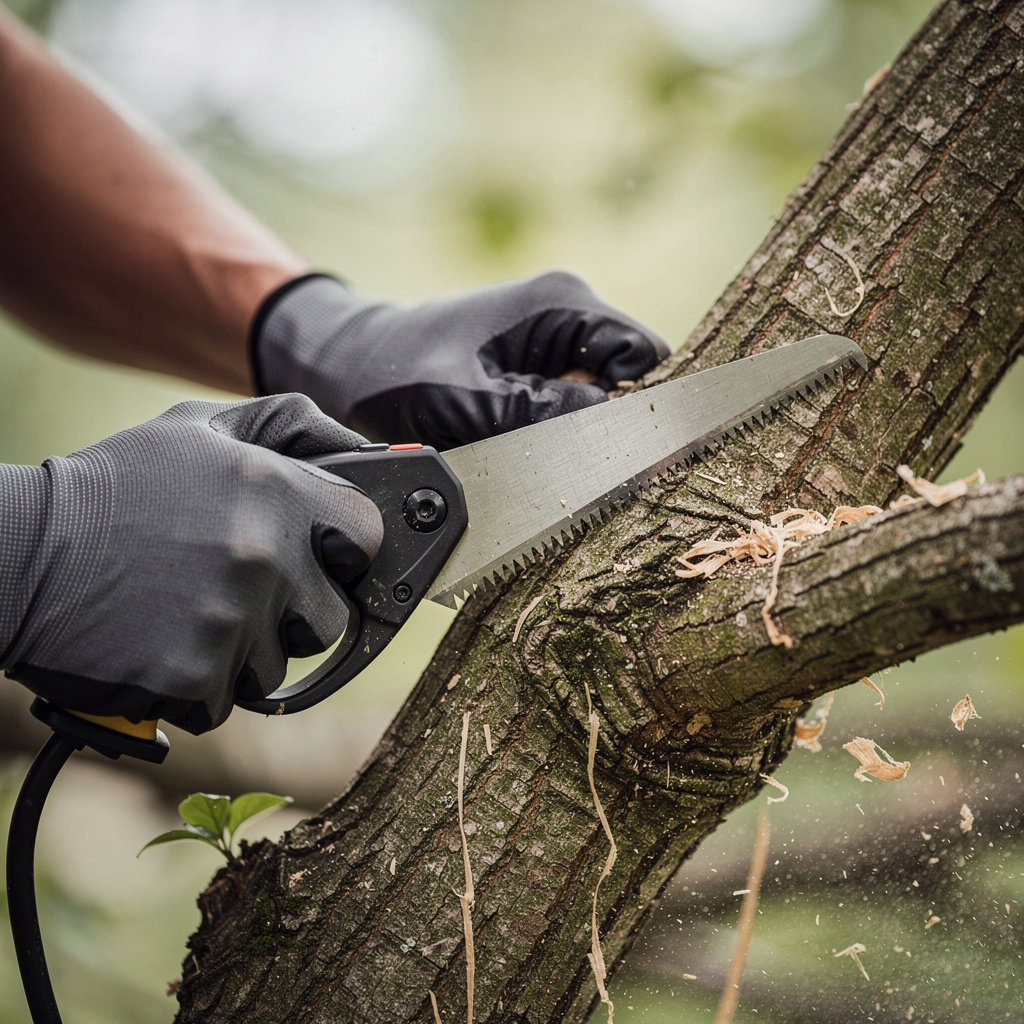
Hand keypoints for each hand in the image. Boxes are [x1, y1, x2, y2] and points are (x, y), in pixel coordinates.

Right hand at [0, 395, 382, 733]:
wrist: (20, 555)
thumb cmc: (117, 489)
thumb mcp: (199, 427)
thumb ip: (289, 425)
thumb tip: (362, 449)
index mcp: (274, 490)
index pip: (366, 533)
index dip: (344, 547)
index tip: (322, 553)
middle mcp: (262, 555)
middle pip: (331, 615)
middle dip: (295, 610)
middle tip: (236, 588)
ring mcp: (229, 620)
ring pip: (278, 665)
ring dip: (243, 650)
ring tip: (186, 611)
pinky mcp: (193, 677)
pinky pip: (227, 699)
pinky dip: (198, 682)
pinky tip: (159, 641)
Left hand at [251, 271, 669, 449]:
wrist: (352, 365)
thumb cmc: (397, 373)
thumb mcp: (466, 399)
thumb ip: (542, 413)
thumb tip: (614, 428)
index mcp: (560, 304)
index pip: (646, 357)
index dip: (641, 406)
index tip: (611, 450)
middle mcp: (567, 315)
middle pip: (628, 381)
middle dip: (604, 426)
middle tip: (560, 459)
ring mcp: (552, 341)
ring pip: (601, 401)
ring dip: (575, 436)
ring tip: (526, 450)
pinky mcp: (536, 368)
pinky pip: (570, 407)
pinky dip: (554, 436)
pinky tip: (520, 448)